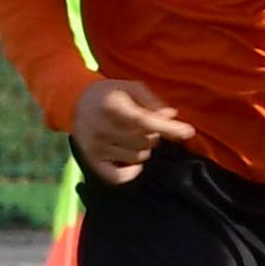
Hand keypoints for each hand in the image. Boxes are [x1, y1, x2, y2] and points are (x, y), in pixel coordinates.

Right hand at [70, 78, 193, 184]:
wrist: (76, 102)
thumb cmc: (110, 94)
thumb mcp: (130, 87)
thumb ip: (151, 100)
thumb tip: (171, 115)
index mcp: (112, 107)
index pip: (145, 122)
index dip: (169, 128)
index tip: (188, 131)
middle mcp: (102, 129)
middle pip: (145, 142)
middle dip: (153, 135)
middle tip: (144, 127)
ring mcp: (96, 148)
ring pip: (137, 158)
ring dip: (143, 150)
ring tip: (134, 138)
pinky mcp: (92, 162)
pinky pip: (118, 178)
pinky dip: (130, 172)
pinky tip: (132, 161)